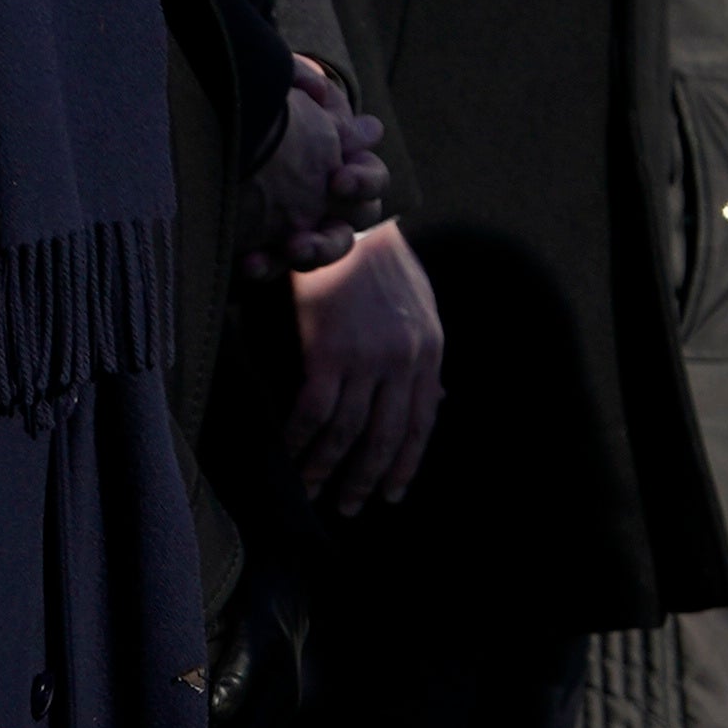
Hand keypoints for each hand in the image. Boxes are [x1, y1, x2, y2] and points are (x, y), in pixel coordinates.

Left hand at [249, 60, 390, 272]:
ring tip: (296, 248)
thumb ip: (298, 79)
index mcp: (344, 162)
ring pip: (329, 247)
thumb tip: (319, 91)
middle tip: (318, 218)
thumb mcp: (273, 85)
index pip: (372, 178)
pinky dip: (267, 265)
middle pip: (360, 219)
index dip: (364, 181)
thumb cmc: (254, 106)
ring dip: (319, 250)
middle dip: (345, 217)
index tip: (338, 179)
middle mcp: (332, 199)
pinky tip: (249, 261)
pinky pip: (276, 265)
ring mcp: (304, 225)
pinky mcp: (269, 246)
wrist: (208, 129)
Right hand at [282, 218, 443, 514]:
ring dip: (328, 469)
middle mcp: (405, 361)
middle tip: (349, 507)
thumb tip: (437, 400)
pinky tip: (290, 458)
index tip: (392, 493)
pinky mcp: (330, 352)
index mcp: (430, 353)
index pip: (421, 423)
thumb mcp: (420, 308)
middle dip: (367, 478)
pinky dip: (301, 440)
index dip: (407, 463)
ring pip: (349, 433)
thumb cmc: (378, 262)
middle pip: (387, 438)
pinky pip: (314, 412)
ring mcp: (368, 359)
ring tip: (314, 494)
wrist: (348, 220)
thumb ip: (424, 357)